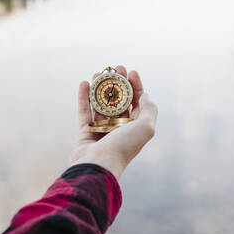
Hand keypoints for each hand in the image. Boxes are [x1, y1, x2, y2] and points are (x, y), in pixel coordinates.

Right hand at [69, 65, 157, 179]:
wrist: (98, 166)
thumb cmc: (123, 147)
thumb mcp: (146, 128)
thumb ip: (150, 110)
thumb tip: (145, 95)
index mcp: (136, 128)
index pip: (138, 102)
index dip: (136, 85)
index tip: (131, 71)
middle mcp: (120, 128)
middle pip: (119, 101)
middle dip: (117, 83)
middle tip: (114, 67)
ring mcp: (102, 129)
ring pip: (101, 104)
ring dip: (100, 87)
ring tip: (97, 73)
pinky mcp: (85, 131)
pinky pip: (85, 111)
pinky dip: (84, 97)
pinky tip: (84, 82)